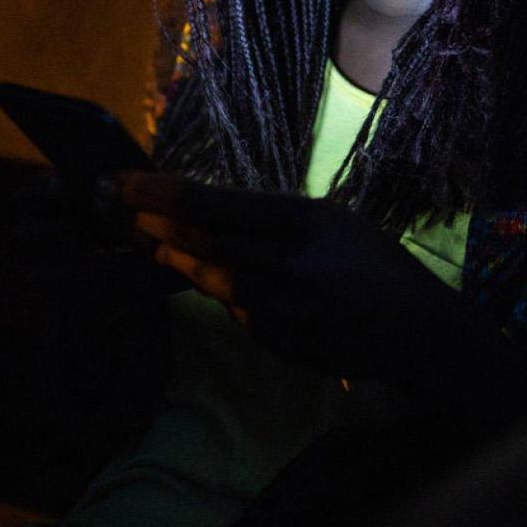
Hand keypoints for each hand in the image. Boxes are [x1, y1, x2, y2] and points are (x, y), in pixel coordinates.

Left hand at [110, 172, 503, 391]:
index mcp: (303, 222)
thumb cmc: (372, 262)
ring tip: (145, 240)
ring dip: (174, 259)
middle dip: (151, 224)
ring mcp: (279, 309)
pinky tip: (226, 282)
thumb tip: (205, 217)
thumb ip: (271, 219)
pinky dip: (225, 295)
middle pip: (201, 244)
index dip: (163, 194)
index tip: (124, 182)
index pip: (218, 205)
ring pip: (210, 281)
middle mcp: (286, 265)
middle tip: (112, 209)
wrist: (414, 330)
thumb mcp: (330, 221)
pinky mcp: (275, 343)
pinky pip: (237, 313)